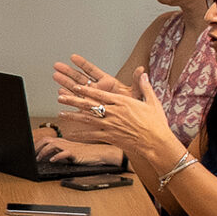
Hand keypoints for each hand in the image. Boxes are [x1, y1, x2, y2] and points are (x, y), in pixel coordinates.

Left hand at [32, 133, 114, 165]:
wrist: (99, 153)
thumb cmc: (85, 154)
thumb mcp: (69, 153)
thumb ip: (59, 153)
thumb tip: (47, 157)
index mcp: (62, 141)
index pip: (45, 139)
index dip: (36, 144)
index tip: (29, 151)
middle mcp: (64, 142)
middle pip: (46, 140)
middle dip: (36, 147)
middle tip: (30, 156)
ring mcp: (69, 147)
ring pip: (52, 145)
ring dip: (43, 152)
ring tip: (38, 159)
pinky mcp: (75, 153)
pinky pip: (64, 153)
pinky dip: (56, 156)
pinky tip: (52, 160)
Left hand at [53, 59, 177, 162]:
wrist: (156, 142)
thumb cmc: (156, 123)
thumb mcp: (152, 101)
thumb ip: (144, 86)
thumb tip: (143, 73)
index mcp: (123, 102)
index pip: (100, 94)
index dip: (86, 89)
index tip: (75, 86)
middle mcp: (114, 112)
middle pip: (89, 104)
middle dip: (73, 100)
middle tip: (60, 97)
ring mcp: (110, 125)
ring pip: (87, 119)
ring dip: (72, 115)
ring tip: (60, 113)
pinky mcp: (110, 137)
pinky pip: (91, 135)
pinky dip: (79, 135)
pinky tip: (69, 135)